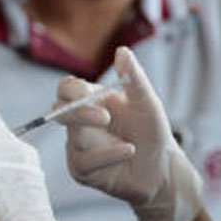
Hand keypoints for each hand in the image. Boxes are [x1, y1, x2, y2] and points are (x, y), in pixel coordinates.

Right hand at [56, 46, 203, 220]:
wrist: (162, 169)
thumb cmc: (152, 133)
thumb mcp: (147, 102)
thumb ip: (134, 77)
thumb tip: (122, 51)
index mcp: (92, 101)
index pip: (66, 89)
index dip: (71, 90)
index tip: (88, 92)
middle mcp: (80, 123)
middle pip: (59, 111)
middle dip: (78, 112)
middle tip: (105, 118)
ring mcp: (78, 147)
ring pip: (71, 136)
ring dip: (96, 135)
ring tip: (129, 142)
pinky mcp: (81, 169)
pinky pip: (84, 161)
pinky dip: (108, 155)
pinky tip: (129, 152)